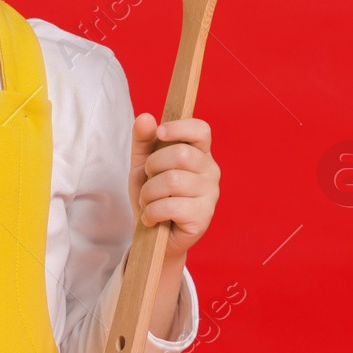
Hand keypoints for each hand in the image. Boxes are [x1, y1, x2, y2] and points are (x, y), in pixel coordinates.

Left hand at [129, 113, 219, 259]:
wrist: (151, 235)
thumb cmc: (152, 195)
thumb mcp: (142, 165)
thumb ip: (143, 140)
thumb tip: (145, 117)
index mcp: (200, 153)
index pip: (201, 130)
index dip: (180, 127)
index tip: (159, 133)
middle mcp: (210, 171)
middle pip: (181, 154)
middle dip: (153, 167)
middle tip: (148, 180)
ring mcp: (210, 194)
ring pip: (173, 181)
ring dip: (149, 193)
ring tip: (147, 202)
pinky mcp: (203, 217)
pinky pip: (172, 206)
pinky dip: (152, 212)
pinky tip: (151, 217)